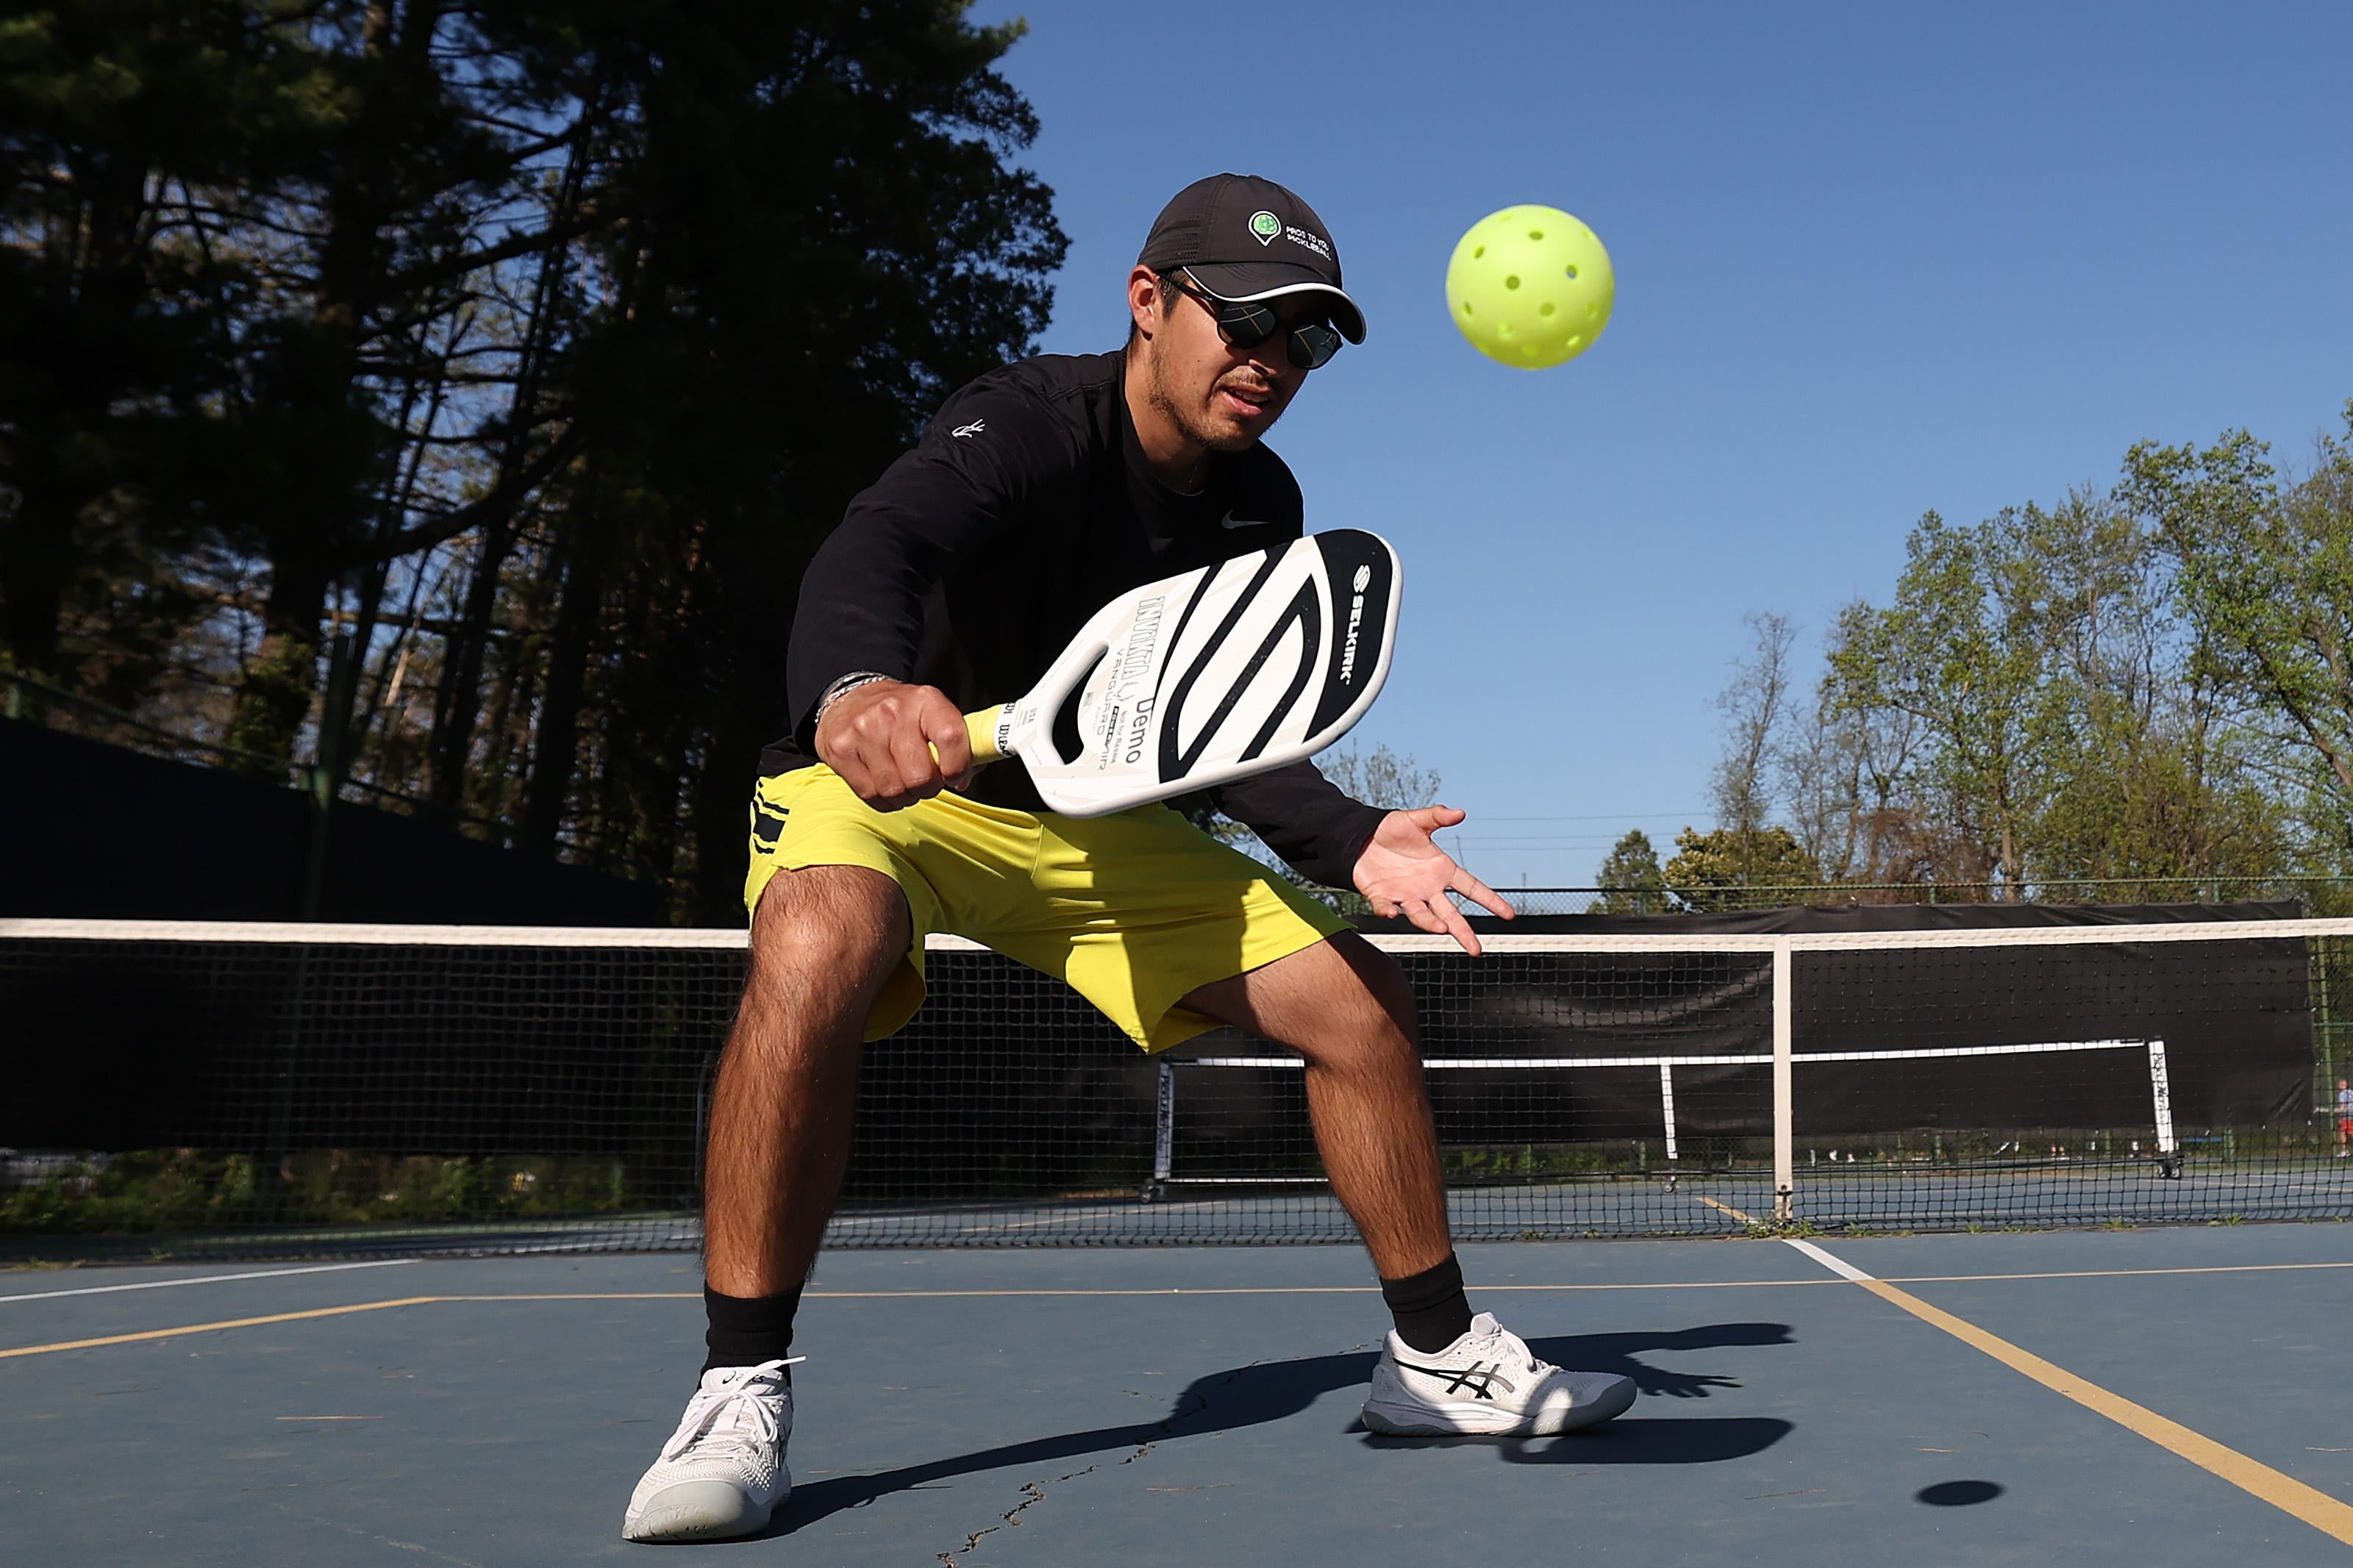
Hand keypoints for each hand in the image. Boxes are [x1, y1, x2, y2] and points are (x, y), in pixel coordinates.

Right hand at [814, 679, 976, 809]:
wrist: (850, 698)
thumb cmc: (900, 713)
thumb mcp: (933, 714)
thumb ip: (957, 745)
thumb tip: (964, 779)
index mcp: (925, 701)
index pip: (950, 737)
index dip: (958, 766)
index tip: (955, 775)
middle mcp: (892, 713)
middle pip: (920, 776)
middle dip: (928, 788)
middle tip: (925, 782)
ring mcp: (863, 731)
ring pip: (895, 790)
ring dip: (905, 796)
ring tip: (904, 783)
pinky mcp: (842, 751)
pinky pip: (870, 795)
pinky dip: (884, 800)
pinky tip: (885, 786)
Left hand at [1352, 805, 1513, 955]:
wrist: (1361, 838)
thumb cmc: (1393, 830)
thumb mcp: (1416, 820)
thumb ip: (1437, 817)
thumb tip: (1460, 812)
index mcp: (1441, 870)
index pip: (1471, 887)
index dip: (1490, 900)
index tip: (1509, 915)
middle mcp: (1427, 888)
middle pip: (1450, 914)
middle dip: (1463, 932)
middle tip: (1476, 950)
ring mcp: (1405, 896)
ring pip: (1421, 916)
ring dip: (1430, 923)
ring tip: (1442, 929)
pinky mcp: (1381, 898)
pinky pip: (1385, 908)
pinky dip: (1387, 911)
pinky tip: (1390, 913)